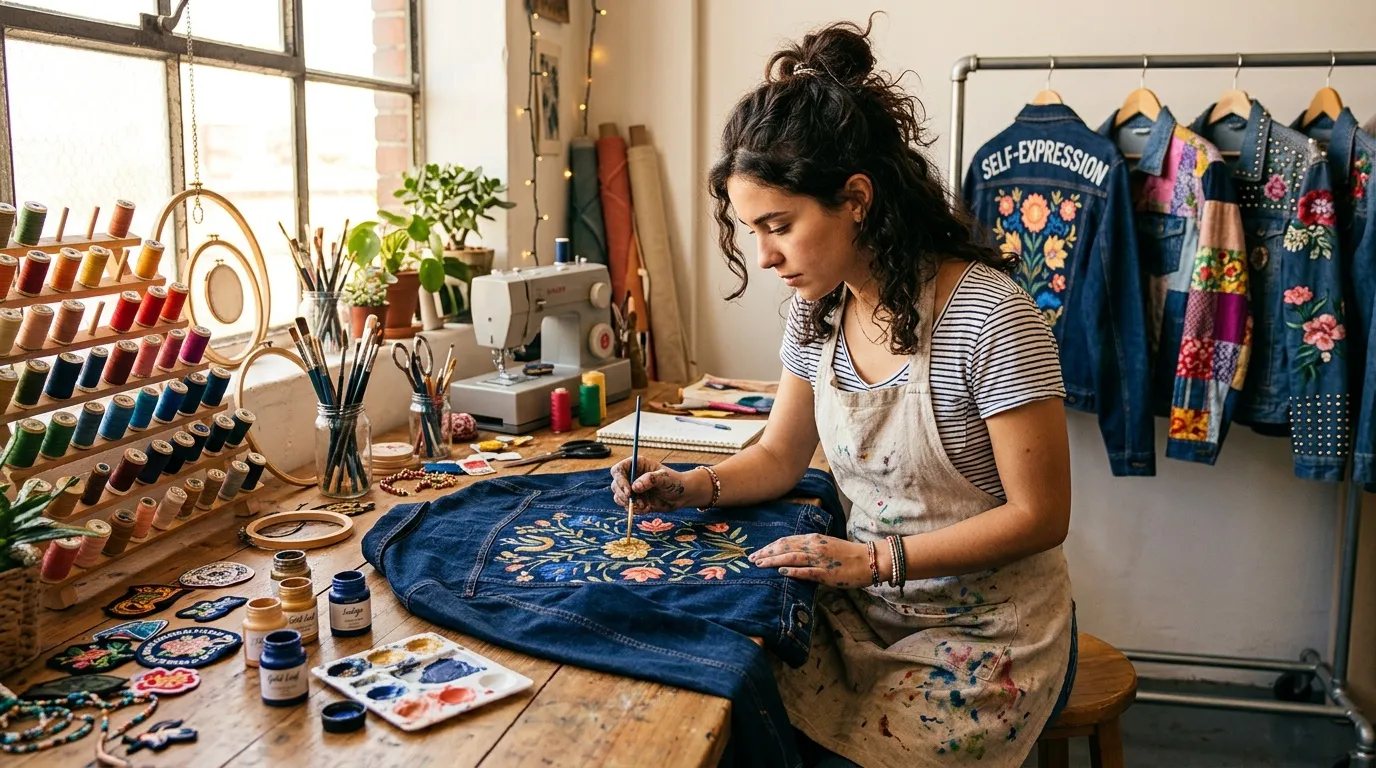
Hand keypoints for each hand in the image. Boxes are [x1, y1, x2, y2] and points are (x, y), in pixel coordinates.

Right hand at [610, 458, 701, 513]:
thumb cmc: (674, 481)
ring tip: (644, 505)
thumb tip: (635, 487)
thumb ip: (650, 479)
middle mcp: (631, 476)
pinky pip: (627, 507)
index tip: (629, 491)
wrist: (681, 496)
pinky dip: (636, 510)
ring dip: (630, 504)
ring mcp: (632, 489)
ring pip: (619, 497)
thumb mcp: (664, 478)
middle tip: (634, 502)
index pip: (618, 470)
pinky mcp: (635, 501)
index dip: (620, 480)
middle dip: (623, 495)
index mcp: (636, 465)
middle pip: (615, 485)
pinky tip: (648, 508)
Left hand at [749, 534, 875, 588]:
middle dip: (766, 553)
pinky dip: (792, 571)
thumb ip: (810, 549)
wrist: (870, 560)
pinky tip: (781, 573)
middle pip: (784, 548)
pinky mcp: (826, 573)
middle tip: (752, 559)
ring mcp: (820, 559)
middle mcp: (814, 546)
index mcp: (814, 539)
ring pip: (791, 558)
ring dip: (773, 561)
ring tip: (760, 564)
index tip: (758, 551)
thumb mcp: (827, 546)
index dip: (770, 546)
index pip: (786, 541)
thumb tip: (793, 555)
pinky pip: (806, 571)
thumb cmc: (848, 555)